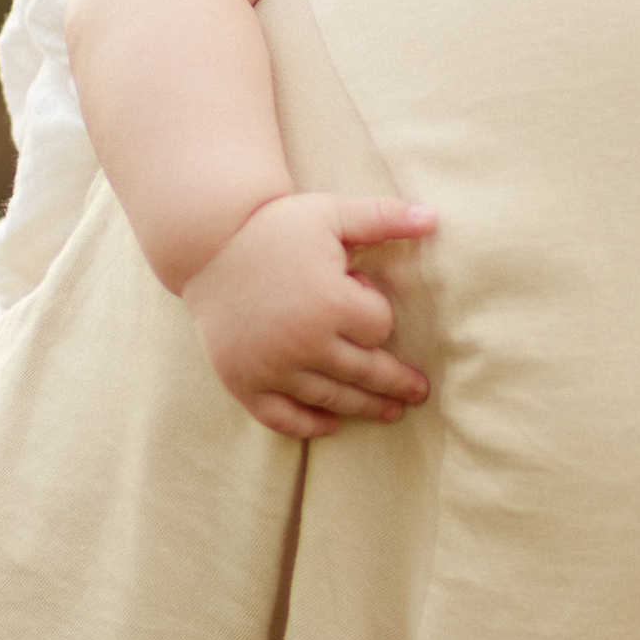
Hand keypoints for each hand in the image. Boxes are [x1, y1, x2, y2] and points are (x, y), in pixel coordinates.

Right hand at [181, 193, 433, 439]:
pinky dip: (308, 425)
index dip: (377, 310)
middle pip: (366, 372)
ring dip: (366, 408)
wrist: (206, 246)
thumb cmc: (275, 227)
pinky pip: (282, 417)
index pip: (379, 327)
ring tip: (390, 412)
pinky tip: (330, 425)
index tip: (359, 291)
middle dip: (396, 383)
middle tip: (418, 392)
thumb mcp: (331, 213)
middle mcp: (304, 342)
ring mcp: (273, 368)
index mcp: (330, 303)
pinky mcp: (244, 382)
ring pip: (332, 399)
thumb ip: (383, 217)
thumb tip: (434, 217)